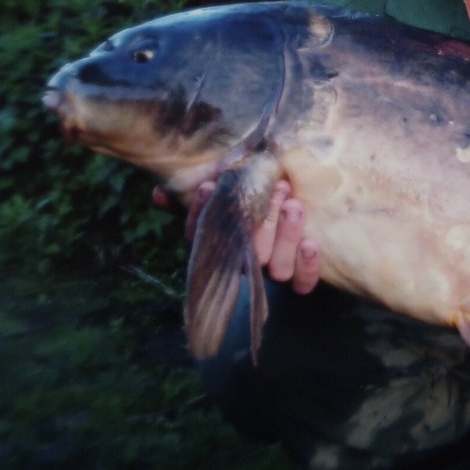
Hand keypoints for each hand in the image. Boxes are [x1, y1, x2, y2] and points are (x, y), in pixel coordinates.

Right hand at [153, 179, 320, 293]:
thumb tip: (159, 193)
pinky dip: (307, 266)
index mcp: (223, 240)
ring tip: (293, 205)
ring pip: (276, 267)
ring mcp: (275, 269)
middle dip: (261, 218)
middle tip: (276, 186)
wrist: (306, 198)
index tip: (209, 185)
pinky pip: (303, 283)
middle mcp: (247, 259)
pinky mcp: (303, 276)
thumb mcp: (234, 186)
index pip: (200, 235)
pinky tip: (310, 243)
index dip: (201, 213)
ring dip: (285, 235)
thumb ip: (200, 189)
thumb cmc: (262, 192)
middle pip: (246, 250)